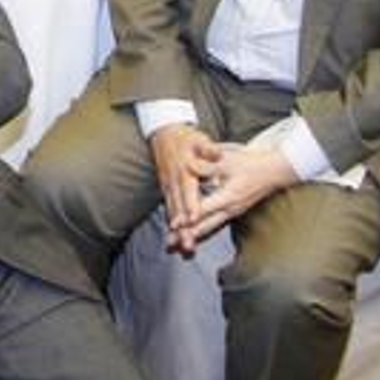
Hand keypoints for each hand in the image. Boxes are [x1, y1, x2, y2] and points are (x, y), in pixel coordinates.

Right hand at [149, 124, 222, 253]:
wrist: (164, 133)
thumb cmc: (185, 137)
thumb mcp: (198, 138)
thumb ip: (207, 148)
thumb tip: (216, 152)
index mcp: (184, 169)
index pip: (188, 189)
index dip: (190, 204)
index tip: (194, 218)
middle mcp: (174, 180)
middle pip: (179, 206)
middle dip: (183, 227)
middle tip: (188, 243)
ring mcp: (168, 185)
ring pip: (173, 210)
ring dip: (177, 230)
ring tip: (183, 246)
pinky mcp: (166, 188)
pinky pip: (169, 208)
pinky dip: (173, 223)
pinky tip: (176, 236)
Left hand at [185, 144, 297, 241]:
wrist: (274, 171)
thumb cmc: (251, 164)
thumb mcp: (229, 160)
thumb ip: (207, 165)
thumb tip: (187, 165)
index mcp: (228, 196)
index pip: (204, 210)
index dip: (188, 217)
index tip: (175, 224)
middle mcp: (230, 209)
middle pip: (205, 225)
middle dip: (187, 235)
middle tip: (171, 243)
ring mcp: (232, 212)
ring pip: (209, 228)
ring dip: (193, 236)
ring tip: (177, 247)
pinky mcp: (232, 212)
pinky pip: (214, 224)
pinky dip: (201, 231)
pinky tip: (191, 237)